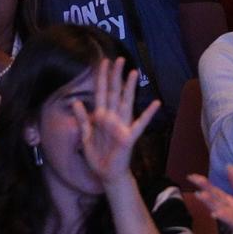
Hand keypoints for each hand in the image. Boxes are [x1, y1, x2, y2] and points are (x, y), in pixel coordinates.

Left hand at [72, 58, 161, 186]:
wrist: (106, 174)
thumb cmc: (97, 156)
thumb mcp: (85, 136)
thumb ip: (82, 119)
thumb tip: (76, 102)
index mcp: (101, 117)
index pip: (100, 93)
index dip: (101, 77)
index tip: (102, 62)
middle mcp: (113, 118)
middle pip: (114, 92)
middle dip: (115, 76)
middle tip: (118, 59)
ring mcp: (122, 126)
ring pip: (126, 102)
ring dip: (129, 88)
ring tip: (133, 72)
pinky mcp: (129, 137)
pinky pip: (140, 124)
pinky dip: (148, 114)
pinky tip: (156, 103)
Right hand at [190, 165, 232, 233]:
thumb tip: (229, 166)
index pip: (216, 193)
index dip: (204, 184)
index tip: (191, 176)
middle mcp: (232, 214)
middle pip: (216, 202)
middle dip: (205, 194)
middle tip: (193, 185)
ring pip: (223, 213)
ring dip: (212, 205)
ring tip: (202, 196)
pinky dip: (227, 219)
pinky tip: (218, 213)